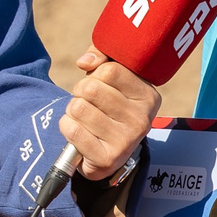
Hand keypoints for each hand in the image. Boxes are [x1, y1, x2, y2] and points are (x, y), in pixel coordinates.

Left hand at [63, 47, 157, 179]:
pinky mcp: (107, 159)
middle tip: (87, 103)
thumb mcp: (111, 78)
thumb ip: (101, 57)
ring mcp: (126, 141)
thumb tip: (85, 62)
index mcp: (148, 96)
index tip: (97, 84)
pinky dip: (67, 127)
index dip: (94, 74)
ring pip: (78, 108)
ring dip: (72, 110)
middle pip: (90, 89)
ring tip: (84, 118)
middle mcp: (142, 120)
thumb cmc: (108, 107)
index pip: (110, 70)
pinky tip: (79, 133)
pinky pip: (72, 130)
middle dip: (79, 93)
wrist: (107, 153)